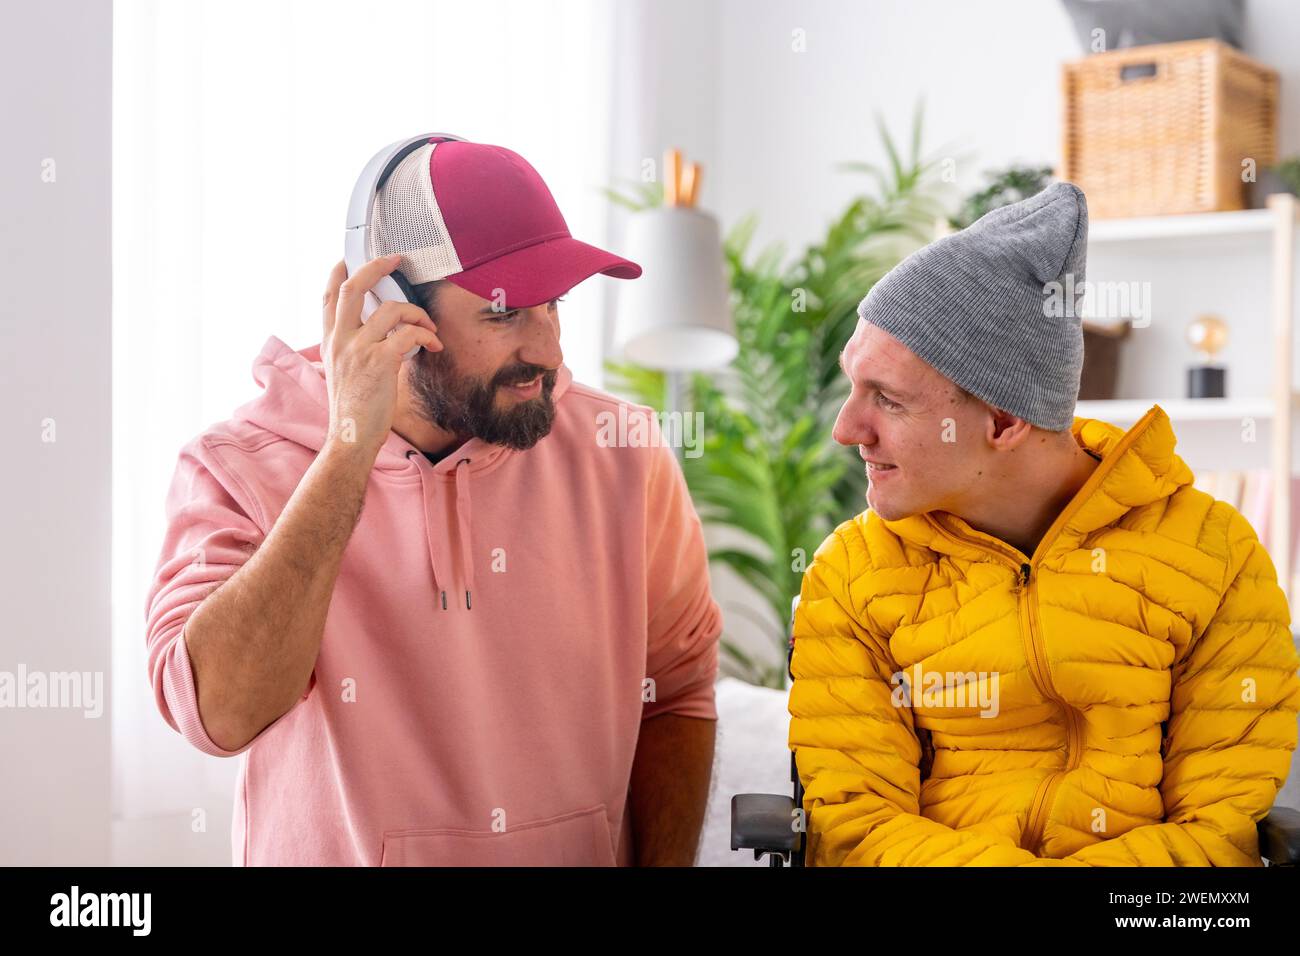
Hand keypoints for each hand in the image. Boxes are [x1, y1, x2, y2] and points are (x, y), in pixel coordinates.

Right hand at [320, 255, 442, 456]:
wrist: (349, 438)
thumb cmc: (353, 409)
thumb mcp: (342, 371)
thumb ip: (353, 348)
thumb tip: (379, 333)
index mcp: (330, 341)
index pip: (328, 296)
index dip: (339, 272)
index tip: (351, 257)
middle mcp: (340, 340)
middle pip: (353, 287)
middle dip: (376, 266)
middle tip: (396, 260)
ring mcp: (358, 349)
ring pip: (391, 308)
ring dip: (417, 312)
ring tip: (429, 326)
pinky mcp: (379, 363)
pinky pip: (408, 334)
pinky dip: (426, 335)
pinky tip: (434, 344)